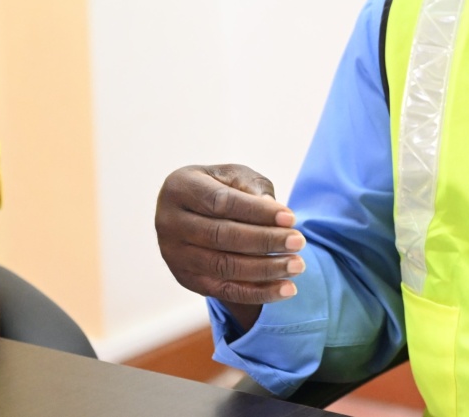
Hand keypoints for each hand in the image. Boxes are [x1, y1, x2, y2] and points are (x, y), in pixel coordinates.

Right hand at [155, 164, 305, 324]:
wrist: (193, 209)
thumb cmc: (221, 186)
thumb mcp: (235, 175)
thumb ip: (253, 188)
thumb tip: (274, 211)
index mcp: (180, 188)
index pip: (221, 202)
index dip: (258, 212)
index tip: (292, 218)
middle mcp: (169, 222)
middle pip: (222, 236)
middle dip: (265, 241)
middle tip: (299, 242)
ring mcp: (173, 255)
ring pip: (223, 266)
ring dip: (265, 269)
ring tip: (298, 265)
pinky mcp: (186, 279)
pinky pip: (224, 291)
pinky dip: (258, 293)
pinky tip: (287, 289)